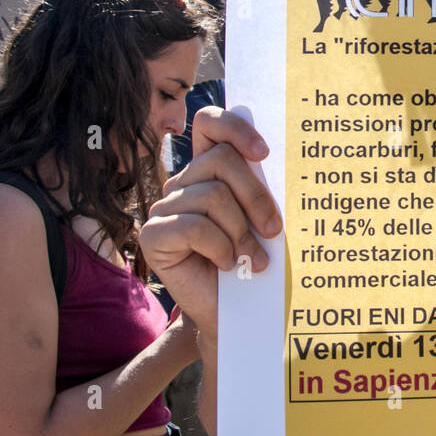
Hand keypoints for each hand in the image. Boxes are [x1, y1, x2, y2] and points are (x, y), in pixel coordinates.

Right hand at [140, 107, 281, 339]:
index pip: (209, 123)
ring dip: (241, 231)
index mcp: (209, 170)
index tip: (265, 153)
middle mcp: (183, 183)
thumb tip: (282, 156)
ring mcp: (164, 208)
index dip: (234, 127)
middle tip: (274, 229)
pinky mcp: (153, 235)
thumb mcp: (263, 217)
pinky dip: (220, 247)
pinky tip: (227, 265)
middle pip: (220, 161)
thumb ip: (263, 185)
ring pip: (211, 196)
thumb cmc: (255, 260)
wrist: (238, 312)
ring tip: (254, 259)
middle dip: (256, 195)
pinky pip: (194, 226)